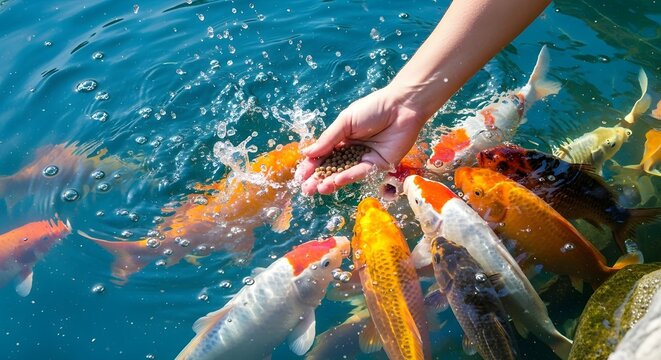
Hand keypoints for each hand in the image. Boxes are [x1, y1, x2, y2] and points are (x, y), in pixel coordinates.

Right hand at [295, 85, 426, 194]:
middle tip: (307, 190)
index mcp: (342, 139)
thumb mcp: (345, 122)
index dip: (312, 166)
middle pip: (333, 168)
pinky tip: (336, 181)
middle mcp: (353, 151)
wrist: (402, 106)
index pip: (324, 155)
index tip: (300, 176)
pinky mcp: (379, 165)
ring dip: (332, 182)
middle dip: (319, 179)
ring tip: (319, 189)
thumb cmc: (373, 108)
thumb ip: (328, 139)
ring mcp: (365, 159)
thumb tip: (307, 154)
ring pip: (345, 173)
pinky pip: (361, 172)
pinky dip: (348, 177)